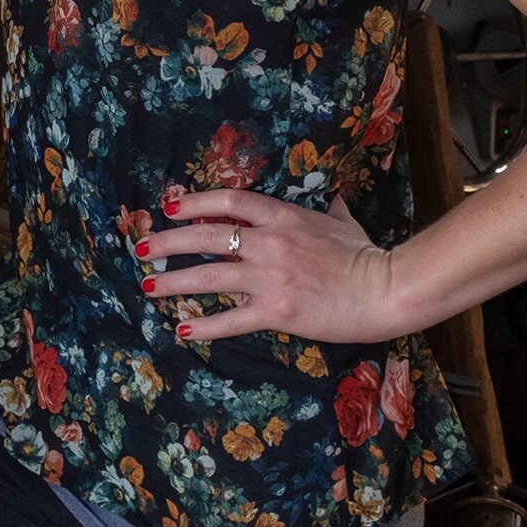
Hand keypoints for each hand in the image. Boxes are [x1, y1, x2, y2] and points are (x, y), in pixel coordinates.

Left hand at [135, 188, 420, 346]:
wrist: (386, 289)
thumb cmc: (366, 255)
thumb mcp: (344, 222)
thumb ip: (330, 210)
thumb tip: (335, 198)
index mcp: (283, 216)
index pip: (228, 202)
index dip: (193, 202)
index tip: (169, 208)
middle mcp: (269, 243)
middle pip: (205, 236)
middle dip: (167, 242)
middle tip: (140, 249)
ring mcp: (270, 277)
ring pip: (208, 277)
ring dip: (173, 282)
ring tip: (148, 287)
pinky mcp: (277, 311)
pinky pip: (230, 319)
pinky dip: (203, 325)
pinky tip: (182, 327)